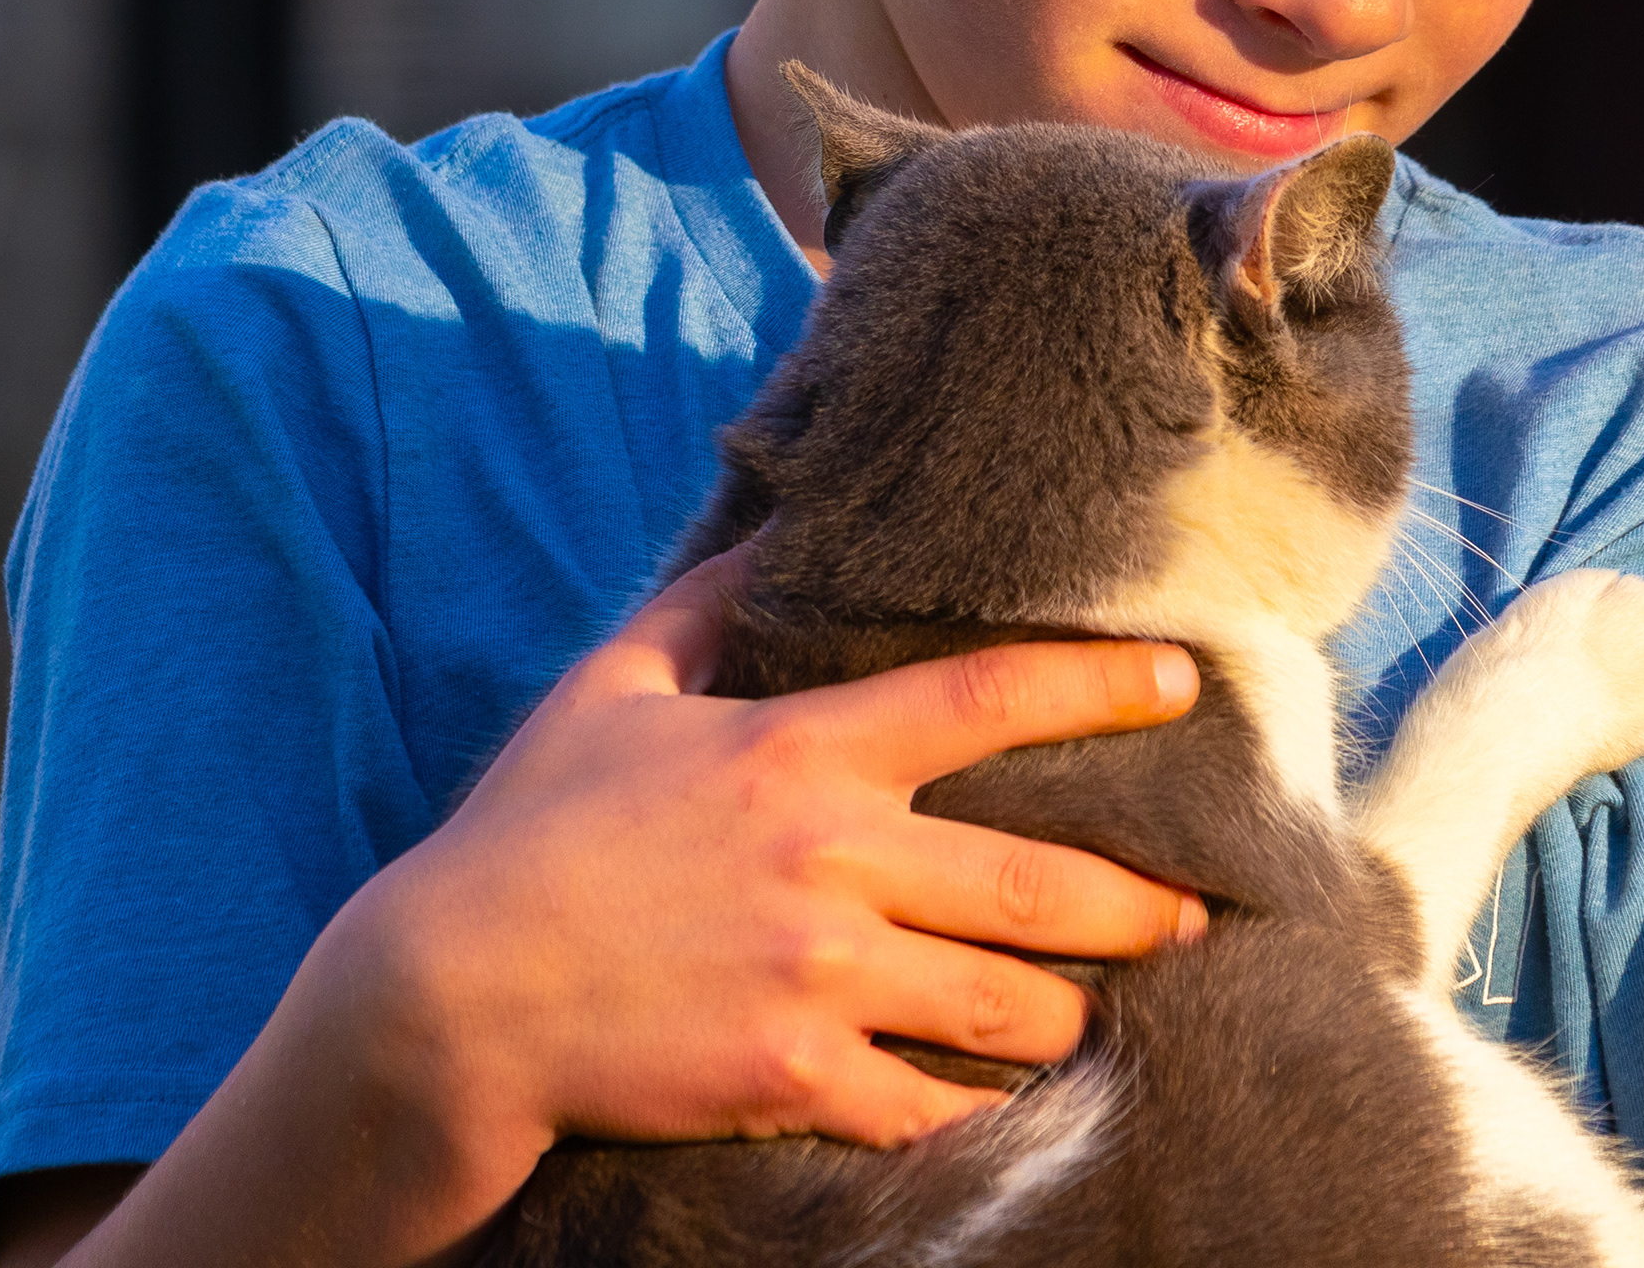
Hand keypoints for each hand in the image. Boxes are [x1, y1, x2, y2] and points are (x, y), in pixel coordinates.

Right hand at [41, 549, 1206, 1267]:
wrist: (446, 1000)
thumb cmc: (523, 839)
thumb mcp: (604, 694)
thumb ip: (695, 611)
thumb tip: (758, 531)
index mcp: (795, 752)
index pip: (983, 697)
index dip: (1099, 684)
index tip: (1180, 680)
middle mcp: (831, 860)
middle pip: (1041, 884)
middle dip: (1142, 904)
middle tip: (1198, 912)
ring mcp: (819, 978)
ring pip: (1007, 1006)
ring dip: (1062, 1015)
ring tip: (1087, 1017)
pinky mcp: (794, 1080)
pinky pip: (928, 1107)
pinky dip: (969, 1112)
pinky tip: (991, 1108)